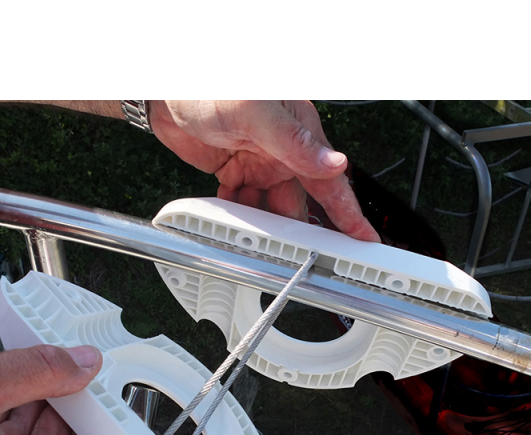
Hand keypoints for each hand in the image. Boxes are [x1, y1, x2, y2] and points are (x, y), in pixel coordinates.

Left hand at [150, 100, 379, 241]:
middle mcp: (284, 150)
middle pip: (299, 203)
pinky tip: (231, 216)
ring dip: (263, 224)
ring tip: (252, 233)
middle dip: (297, 230)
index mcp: (300, 133)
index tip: (364, 238)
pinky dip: (239, 215)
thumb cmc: (210, 85)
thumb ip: (293, 140)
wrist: (166, 91)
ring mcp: (260, 163)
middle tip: (295, 253)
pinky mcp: (238, 171)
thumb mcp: (254, 111)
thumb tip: (333, 163)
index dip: (349, 212)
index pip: (331, 180)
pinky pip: (245, 203)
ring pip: (271, 208)